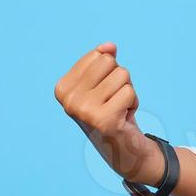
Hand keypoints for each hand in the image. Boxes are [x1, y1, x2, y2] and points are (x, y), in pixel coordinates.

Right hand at [54, 42, 164, 184]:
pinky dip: (133, 103)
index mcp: (63, 88)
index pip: (97, 55)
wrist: (123, 148)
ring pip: (122, 75)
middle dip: (119, 79)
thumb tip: (108, 46)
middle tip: (114, 100)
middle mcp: (68, 100)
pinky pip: (129, 92)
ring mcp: (84, 111)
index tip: (104, 93)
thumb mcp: (104, 81)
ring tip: (119, 109)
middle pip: (109, 62)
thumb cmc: (112, 110)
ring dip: (128, 91)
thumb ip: (103, 59)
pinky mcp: (103, 120)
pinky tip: (124, 118)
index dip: (109, 71)